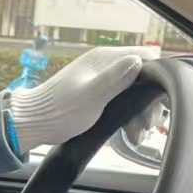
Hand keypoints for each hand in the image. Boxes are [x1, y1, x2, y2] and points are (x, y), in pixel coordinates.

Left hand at [4, 47, 146, 150]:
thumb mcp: (91, 96)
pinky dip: (129, 115)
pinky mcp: (99, 93)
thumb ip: (116, 78)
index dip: (157, 78)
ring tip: (138, 135)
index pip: (145, 56)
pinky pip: (123, 100)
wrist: (35, 123)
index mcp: (104, 59)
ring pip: (134, 91)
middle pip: (143, 77)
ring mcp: (102, 78)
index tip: (158, 102)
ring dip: (140, 112)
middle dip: (149, 102)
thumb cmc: (60, 111)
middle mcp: (106, 64)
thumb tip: (138, 60)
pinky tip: (131, 134)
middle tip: (149, 126)